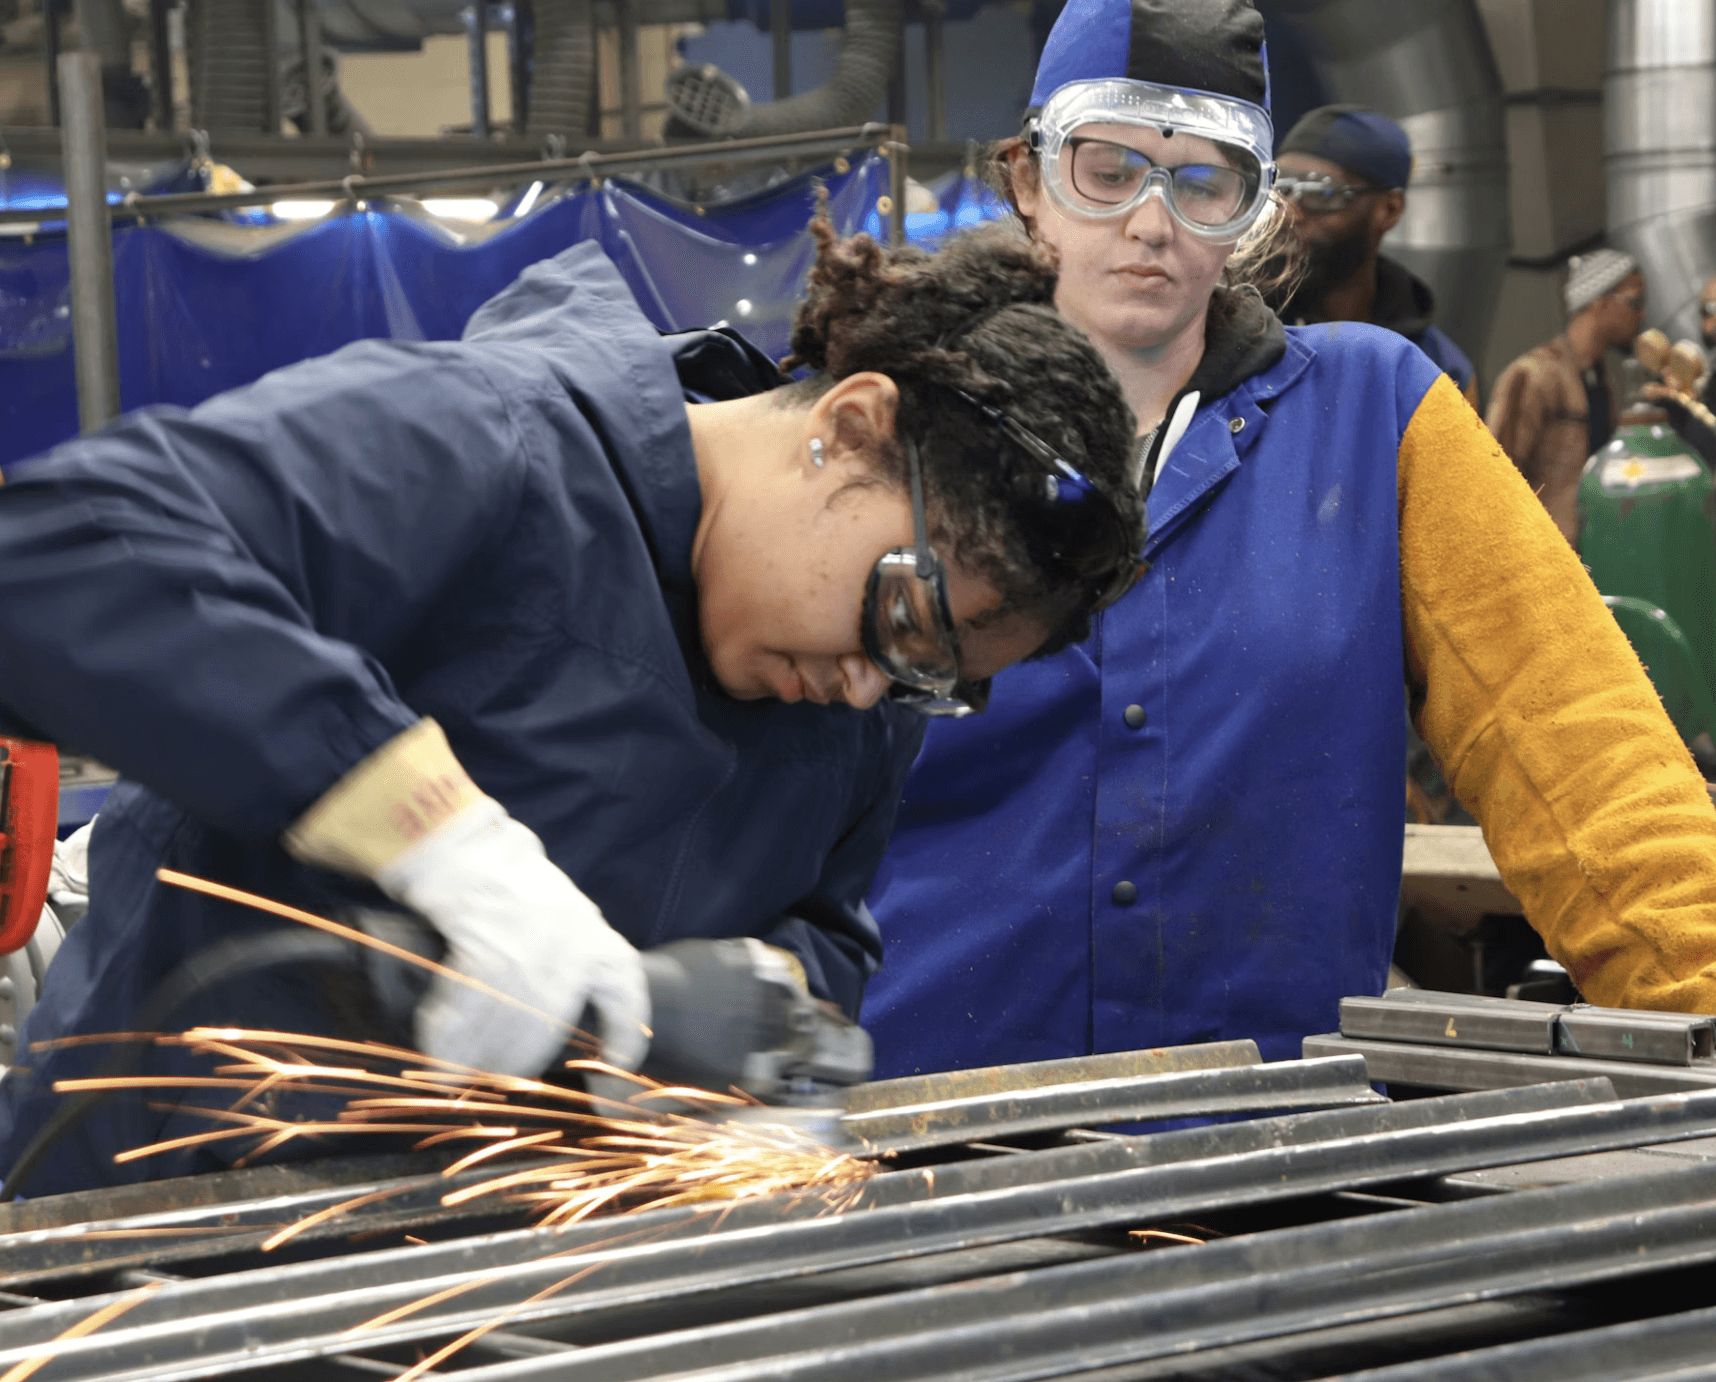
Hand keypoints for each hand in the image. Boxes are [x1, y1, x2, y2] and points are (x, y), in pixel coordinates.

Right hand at [376, 798, 649, 1076]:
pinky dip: (450, 1034)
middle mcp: (569, 938)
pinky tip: (439, 1055)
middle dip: (521, 1059)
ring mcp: (527, 936)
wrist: (465, 844)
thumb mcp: (560, 916)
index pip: (626, 994)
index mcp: (593, 935)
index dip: (625, 1036)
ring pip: (509, 1017)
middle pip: (552, 1019)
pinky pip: (468, 1002)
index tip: (615, 1066)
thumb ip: (566, 962)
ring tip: (460, 1078)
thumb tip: (547, 1025)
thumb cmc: (510, 885)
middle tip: (497, 1081)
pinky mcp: (482, 934)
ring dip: (479, 1055)